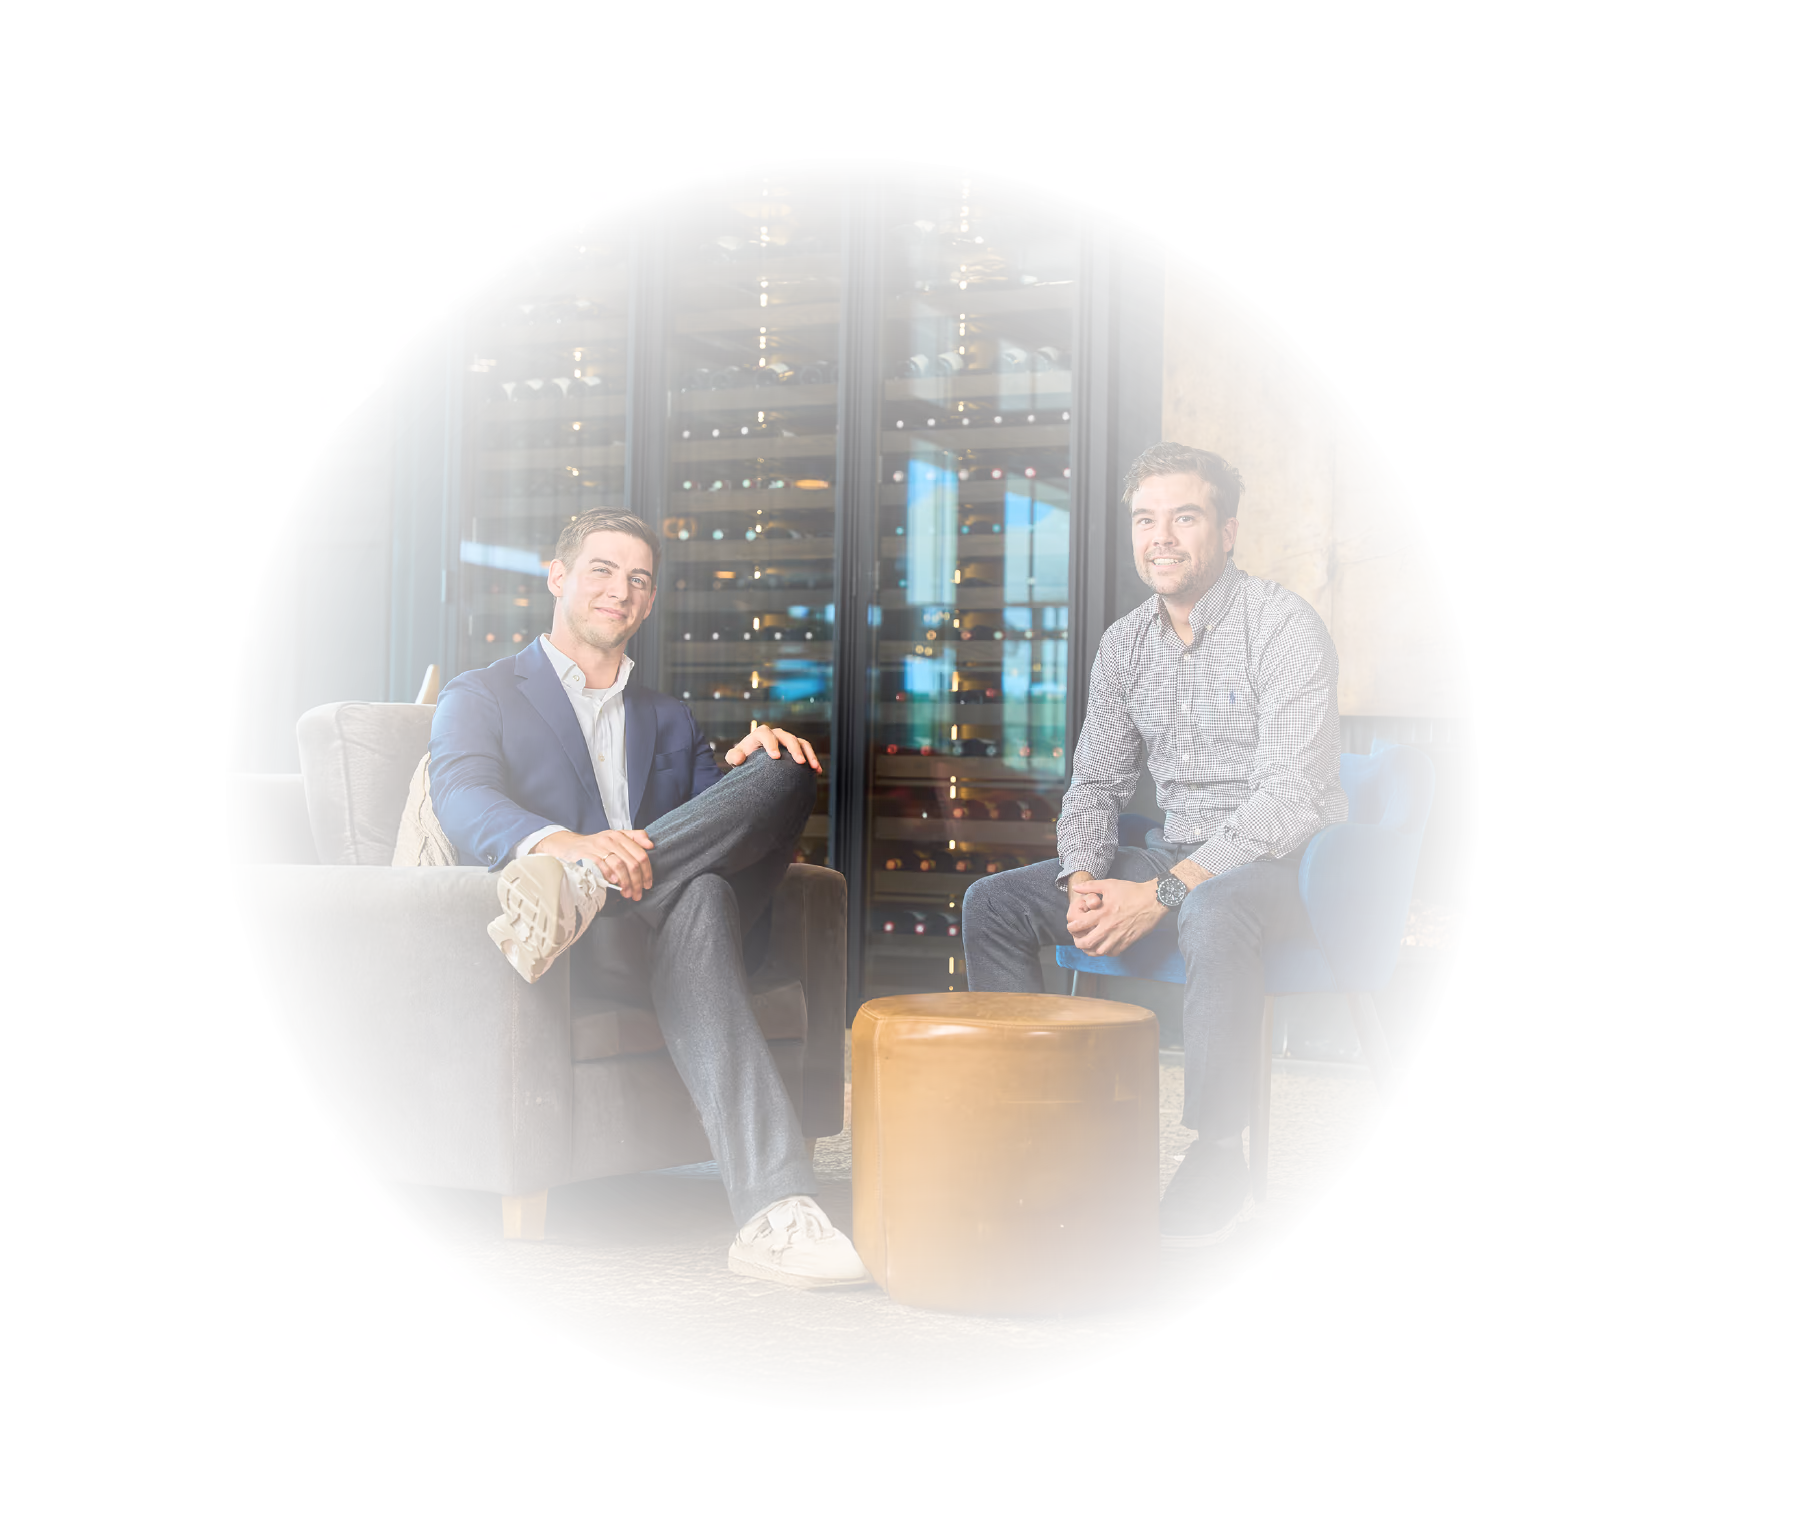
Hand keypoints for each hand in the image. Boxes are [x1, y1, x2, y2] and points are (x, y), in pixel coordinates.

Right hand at [532, 827, 655, 899]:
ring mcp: (598, 847)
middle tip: (638, 894)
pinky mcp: (586, 855)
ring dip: (626, 882)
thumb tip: (650, 845)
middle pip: (632, 862)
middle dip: (638, 881)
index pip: (640, 854)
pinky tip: (614, 883)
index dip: (647, 871)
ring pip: (620, 865)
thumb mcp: (615, 837)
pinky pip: (601, 865)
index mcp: (620, 836)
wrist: (567, 845)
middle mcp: (610, 840)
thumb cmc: (594, 845)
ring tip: (627, 893)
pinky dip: (610, 875)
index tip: (647, 884)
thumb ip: (634, 838)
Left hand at [726, 722, 820, 771]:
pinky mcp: (797, 748)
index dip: (771, 743)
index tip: (775, 757)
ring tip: (813, 767)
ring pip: (801, 742)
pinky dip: (813, 760)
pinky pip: (807, 750)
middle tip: (800, 762)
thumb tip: (740, 758)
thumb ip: (734, 756)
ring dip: (808, 754)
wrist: (753, 762)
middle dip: (794, 749)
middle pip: (787, 737)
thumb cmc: (744, 759)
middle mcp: (776, 734)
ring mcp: (788, 740)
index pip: (766, 734)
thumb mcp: (735, 758)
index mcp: (760, 734)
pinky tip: (817, 771)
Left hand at [1066, 877, 1169, 957]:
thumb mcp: (1109, 884)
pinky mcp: (1129, 941)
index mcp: (1103, 913)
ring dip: (1092, 950)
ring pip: (1100, 951)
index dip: (1072, 927)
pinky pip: (1114, 952)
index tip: (1072, 926)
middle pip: (1087, 943)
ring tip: (1090, 945)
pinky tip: (1104, 946)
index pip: (1080, 925)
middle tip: (1078, 939)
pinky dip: (1106, 952)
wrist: (1153, 900)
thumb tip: (1076, 887)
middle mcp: (1109, 926)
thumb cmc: (1132, 891)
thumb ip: (1090, 886)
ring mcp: (1119, 935)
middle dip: (1079, 943)